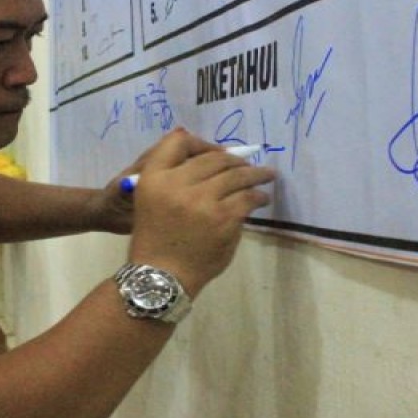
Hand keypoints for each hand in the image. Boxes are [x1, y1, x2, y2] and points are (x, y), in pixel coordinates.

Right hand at [124, 130, 275, 294]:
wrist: (161, 275)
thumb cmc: (157, 238)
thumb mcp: (151, 199)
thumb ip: (173, 176)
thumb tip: (214, 156)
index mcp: (154, 178)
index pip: (178, 142)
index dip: (202, 143)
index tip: (218, 152)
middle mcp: (176, 184)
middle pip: (214, 157)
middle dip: (235, 160)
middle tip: (248, 165)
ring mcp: (202, 200)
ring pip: (236, 175)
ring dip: (255, 174)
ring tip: (266, 175)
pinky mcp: (223, 218)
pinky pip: (247, 198)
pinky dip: (257, 196)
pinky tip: (261, 198)